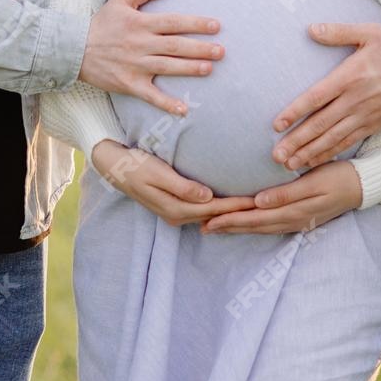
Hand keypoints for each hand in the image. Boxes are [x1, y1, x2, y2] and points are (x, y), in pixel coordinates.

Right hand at [80, 0, 222, 116]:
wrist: (73, 49)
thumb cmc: (100, 23)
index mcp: (141, 24)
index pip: (174, 23)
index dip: (195, 24)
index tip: (216, 26)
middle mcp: (141, 45)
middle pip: (175, 46)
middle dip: (200, 48)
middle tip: (221, 51)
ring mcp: (136, 66)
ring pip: (167, 68)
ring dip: (189, 69)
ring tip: (209, 69)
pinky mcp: (129, 84)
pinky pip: (151, 95)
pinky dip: (166, 103)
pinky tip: (184, 109)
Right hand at [89, 139, 255, 227]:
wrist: (115, 167)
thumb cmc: (137, 165)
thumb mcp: (159, 173)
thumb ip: (183, 187)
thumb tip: (207, 198)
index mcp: (175, 208)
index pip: (214, 209)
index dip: (237, 205)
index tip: (258, 200)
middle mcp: (176, 215)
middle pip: (215, 216)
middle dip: (239, 212)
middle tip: (265, 205)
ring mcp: (175, 213)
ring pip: (210, 215)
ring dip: (231, 212)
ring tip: (254, 205)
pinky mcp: (174, 207)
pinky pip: (202, 211)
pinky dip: (219, 208)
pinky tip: (231, 203)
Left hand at [199, 160, 361, 235]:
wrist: (363, 186)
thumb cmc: (338, 178)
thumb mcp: (314, 182)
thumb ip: (286, 193)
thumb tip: (259, 202)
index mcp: (292, 211)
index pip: (254, 216)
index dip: (231, 218)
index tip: (209, 218)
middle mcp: (292, 220)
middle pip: (254, 225)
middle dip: (228, 226)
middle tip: (204, 227)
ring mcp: (297, 222)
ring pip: (261, 228)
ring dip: (238, 228)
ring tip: (217, 228)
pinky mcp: (301, 218)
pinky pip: (270, 226)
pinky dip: (253, 226)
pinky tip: (245, 224)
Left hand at [270, 21, 380, 169]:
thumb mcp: (369, 32)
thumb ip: (339, 32)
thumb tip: (311, 29)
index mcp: (349, 77)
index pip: (315, 98)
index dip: (294, 112)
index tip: (276, 125)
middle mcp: (354, 100)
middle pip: (320, 125)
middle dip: (296, 142)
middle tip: (276, 156)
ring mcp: (365, 115)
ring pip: (332, 138)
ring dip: (310, 153)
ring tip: (290, 164)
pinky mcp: (375, 125)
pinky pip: (349, 142)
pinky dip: (331, 153)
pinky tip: (317, 161)